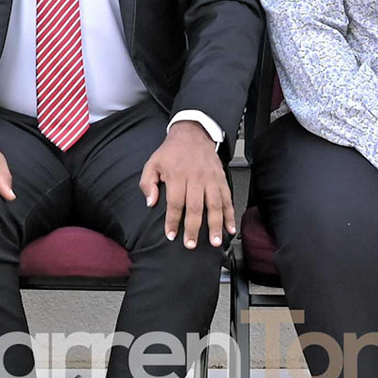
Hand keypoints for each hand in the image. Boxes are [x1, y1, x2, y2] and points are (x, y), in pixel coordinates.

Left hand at [140, 120, 232, 249]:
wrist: (193, 133)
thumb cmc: (171, 151)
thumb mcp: (152, 163)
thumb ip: (147, 183)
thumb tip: (150, 203)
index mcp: (177, 175)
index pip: (175, 203)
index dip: (173, 221)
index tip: (171, 235)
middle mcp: (196, 177)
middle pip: (196, 207)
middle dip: (194, 228)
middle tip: (191, 244)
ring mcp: (211, 179)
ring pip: (214, 205)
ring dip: (216, 225)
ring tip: (215, 242)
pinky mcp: (221, 179)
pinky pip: (227, 198)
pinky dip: (230, 214)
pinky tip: (230, 228)